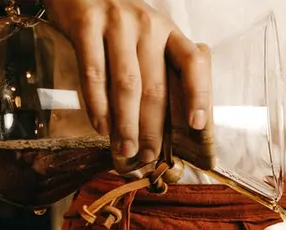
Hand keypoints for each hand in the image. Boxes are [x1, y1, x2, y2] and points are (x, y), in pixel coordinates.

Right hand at [45, 0, 210, 169]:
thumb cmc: (116, 20)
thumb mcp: (146, 34)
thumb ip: (156, 65)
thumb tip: (160, 122)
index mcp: (168, 32)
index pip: (193, 63)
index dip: (199, 95)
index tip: (197, 125)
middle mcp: (147, 27)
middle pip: (156, 86)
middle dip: (153, 127)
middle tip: (148, 154)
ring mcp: (116, 25)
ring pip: (126, 84)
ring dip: (126, 123)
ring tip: (125, 148)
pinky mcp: (85, 25)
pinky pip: (94, 73)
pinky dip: (98, 104)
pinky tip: (101, 126)